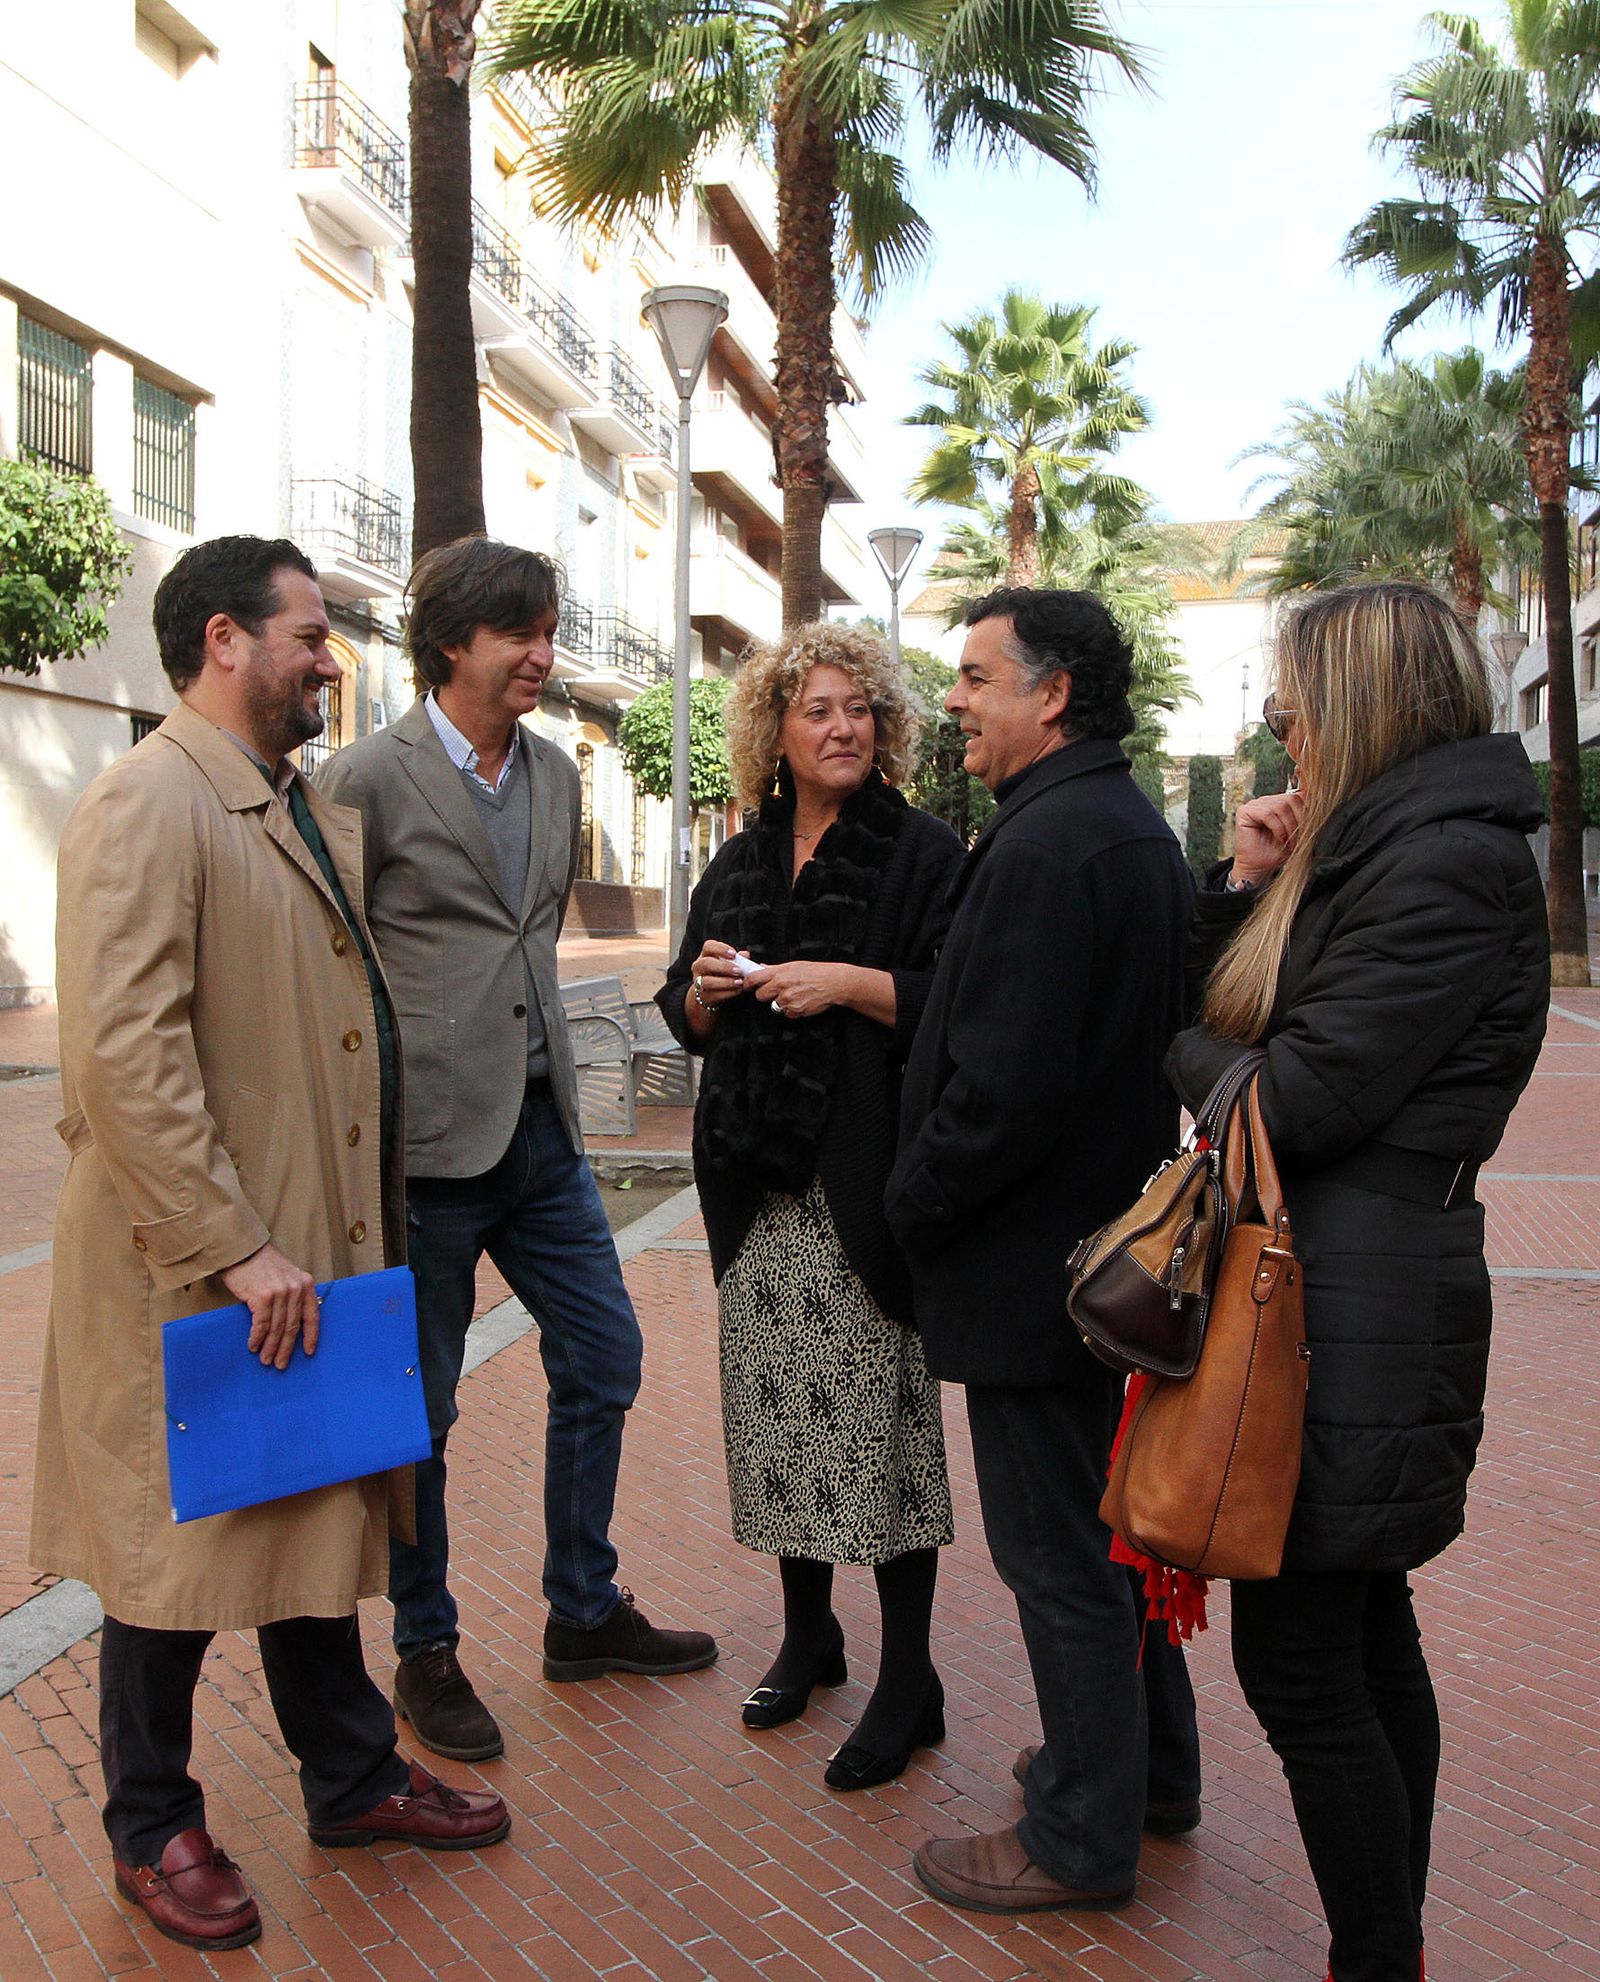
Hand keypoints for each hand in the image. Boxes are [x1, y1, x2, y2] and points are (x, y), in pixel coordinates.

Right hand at [221, 1243, 320, 1369]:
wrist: (242, 1250)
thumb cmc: (262, 1265)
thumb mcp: (287, 1276)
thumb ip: (292, 1296)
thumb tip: (290, 1326)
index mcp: (305, 1284)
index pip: (312, 1316)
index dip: (311, 1337)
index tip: (308, 1353)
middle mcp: (295, 1289)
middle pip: (293, 1327)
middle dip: (286, 1348)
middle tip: (280, 1364)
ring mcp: (280, 1293)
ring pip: (277, 1329)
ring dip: (270, 1348)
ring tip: (266, 1360)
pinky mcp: (263, 1297)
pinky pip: (261, 1325)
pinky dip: (257, 1338)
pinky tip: (253, 1346)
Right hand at [689, 940, 751, 1011]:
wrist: (711, 993)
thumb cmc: (722, 973)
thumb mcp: (730, 964)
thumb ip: (738, 959)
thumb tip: (745, 954)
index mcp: (706, 955)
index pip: (708, 946)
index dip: (721, 949)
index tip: (734, 953)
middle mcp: (699, 967)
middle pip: (706, 963)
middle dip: (724, 967)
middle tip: (739, 970)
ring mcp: (699, 982)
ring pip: (707, 981)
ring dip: (725, 982)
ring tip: (739, 982)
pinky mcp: (704, 996)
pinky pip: (714, 995)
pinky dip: (728, 993)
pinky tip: (738, 990)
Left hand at [746, 961, 856, 1020]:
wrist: (834, 983)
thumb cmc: (816, 972)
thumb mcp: (794, 965)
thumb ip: (775, 969)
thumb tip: (761, 968)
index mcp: (780, 972)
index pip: (753, 979)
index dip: (748, 983)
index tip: (747, 986)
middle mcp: (781, 985)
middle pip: (760, 996)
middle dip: (766, 995)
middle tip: (775, 991)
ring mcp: (788, 999)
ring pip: (774, 1005)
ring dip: (781, 1002)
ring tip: (795, 994)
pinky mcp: (795, 1011)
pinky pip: (786, 1013)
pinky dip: (791, 1009)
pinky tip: (801, 1001)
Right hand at [1230, 790, 1304, 887]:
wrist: (1259, 868)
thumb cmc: (1276, 852)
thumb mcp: (1298, 833)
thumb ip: (1305, 817)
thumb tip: (1319, 802)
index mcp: (1279, 803)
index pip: (1298, 795)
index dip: (1307, 809)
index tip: (1311, 826)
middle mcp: (1267, 801)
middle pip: (1291, 799)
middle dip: (1299, 820)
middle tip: (1299, 838)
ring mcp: (1255, 804)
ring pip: (1281, 806)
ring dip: (1289, 827)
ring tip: (1289, 841)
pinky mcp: (1245, 811)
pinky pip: (1267, 813)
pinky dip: (1278, 828)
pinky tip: (1280, 838)